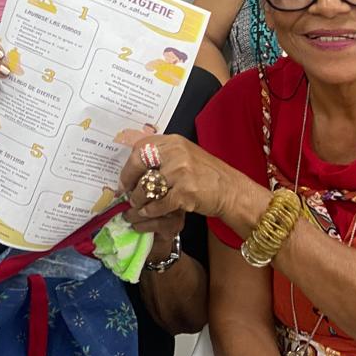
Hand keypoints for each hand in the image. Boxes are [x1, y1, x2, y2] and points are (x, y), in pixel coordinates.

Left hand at [119, 135, 249, 230]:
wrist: (231, 190)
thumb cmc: (206, 174)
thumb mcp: (185, 155)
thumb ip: (163, 156)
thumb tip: (134, 167)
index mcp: (173, 142)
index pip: (141, 148)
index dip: (129, 166)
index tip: (125, 180)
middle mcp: (176, 153)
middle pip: (139, 164)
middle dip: (130, 182)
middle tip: (127, 194)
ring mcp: (181, 172)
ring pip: (147, 187)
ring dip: (139, 200)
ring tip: (138, 206)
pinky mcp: (186, 192)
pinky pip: (159, 204)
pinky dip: (151, 211)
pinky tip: (149, 213)